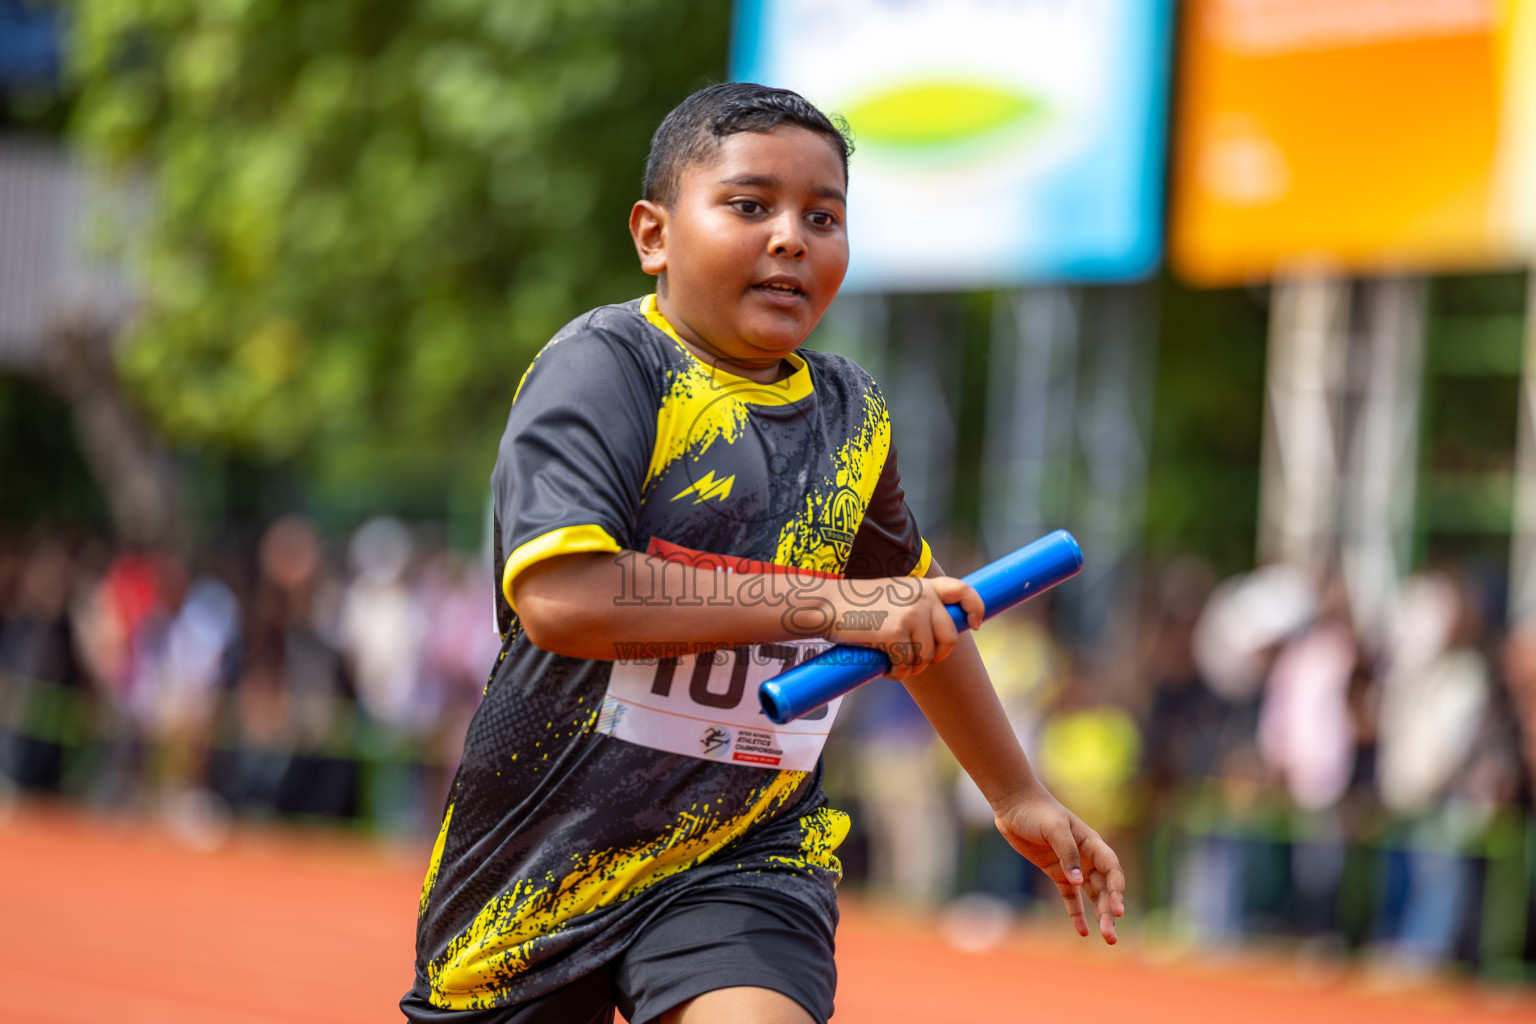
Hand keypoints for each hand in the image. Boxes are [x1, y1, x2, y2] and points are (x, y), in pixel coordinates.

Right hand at [821, 575, 982, 680]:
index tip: (975, 625)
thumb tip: (937, 633)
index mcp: (923, 586)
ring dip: (912, 668)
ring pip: (927, 657)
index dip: (974, 609)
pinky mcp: (895, 634)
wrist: (827, 605)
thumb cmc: (857, 604)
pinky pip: (906, 665)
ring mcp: (910, 615)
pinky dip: (897, 674)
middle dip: (937, 656)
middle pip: (949, 637)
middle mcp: (921, 598)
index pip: (962, 591)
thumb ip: (917, 603)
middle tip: (919, 662)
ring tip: (896, 665)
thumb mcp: (894, 593)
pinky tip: (886, 670)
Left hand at [993, 783, 1124, 942]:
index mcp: (1092, 844)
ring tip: (1107, 938)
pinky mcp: (1057, 872)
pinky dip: (1076, 914)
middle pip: (1104, 888)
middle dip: (1110, 912)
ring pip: (1092, 895)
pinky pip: (1070, 897)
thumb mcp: (1054, 828)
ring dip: (1100, 916)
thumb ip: (1067, 853)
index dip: (1117, 891)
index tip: (1117, 910)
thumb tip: (1077, 881)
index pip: (1111, 870)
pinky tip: (1083, 932)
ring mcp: (1072, 866)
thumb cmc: (1037, 812)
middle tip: (1111, 937)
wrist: (1015, 805)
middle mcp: (1087, 857)